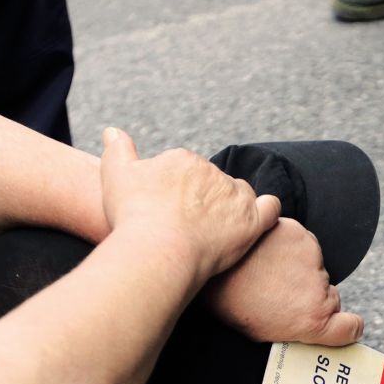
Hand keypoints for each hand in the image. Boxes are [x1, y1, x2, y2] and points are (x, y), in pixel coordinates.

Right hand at [98, 127, 278, 288]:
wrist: (157, 252)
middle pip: (214, 183)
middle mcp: (213, 172)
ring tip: (220, 229)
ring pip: (240, 195)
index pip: (189, 172)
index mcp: (184, 159)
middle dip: (205, 200)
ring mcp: (234, 197)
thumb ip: (117, 150)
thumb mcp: (115, 175)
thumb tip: (113, 131)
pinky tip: (264, 214)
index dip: (180, 192)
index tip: (171, 212)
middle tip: (191, 227)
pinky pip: (270, 209)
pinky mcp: (252, 222)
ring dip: (234, 206)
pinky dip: (269, 209)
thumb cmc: (133, 217)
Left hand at [202, 217, 364, 345]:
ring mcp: (311, 259)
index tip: (341, 326)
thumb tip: (307, 324)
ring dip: (298, 268)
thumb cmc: (232, 304)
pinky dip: (288, 247)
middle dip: (310, 294)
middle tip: (278, 295)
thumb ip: (298, 329)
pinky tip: (264, 254)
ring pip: (315, 266)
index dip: (347, 327)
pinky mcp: (298, 234)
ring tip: (266, 272)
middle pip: (329, 293)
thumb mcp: (266, 332)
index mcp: (312, 321)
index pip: (351, 328)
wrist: (210, 268)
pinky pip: (302, 243)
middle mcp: (319, 290)